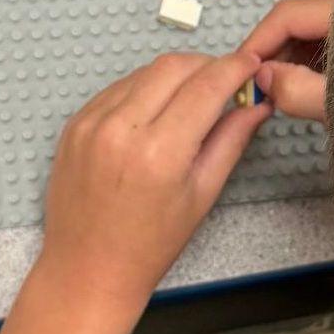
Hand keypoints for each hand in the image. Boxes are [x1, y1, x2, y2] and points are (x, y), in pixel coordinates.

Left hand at [38, 49, 271, 309]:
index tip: (252, 64)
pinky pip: (118, 88)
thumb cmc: (151, 244)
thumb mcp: (202, 194)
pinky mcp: (74, 123)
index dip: (235, 68)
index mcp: (160, 152)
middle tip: (226, 81)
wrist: (86, 269)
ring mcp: (91, 122)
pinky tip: (157, 110)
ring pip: (144, 72)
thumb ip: (231, 141)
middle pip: (174, 66)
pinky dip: (145, 88)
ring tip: (193, 97)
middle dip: (207, 65)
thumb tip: (259, 103)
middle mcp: (121, 128)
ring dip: (175, 75)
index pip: (207, 85)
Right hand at [238, 0, 333, 121]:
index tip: (241, 73)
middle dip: (275, 53)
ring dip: (293, 59)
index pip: (288, 15)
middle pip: (300, 20)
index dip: (258, 43)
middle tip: (260, 89)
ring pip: (313, 30)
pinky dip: (313, 61)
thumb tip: (264, 77)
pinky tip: (309, 86)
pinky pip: (332, 40)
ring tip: (282, 91)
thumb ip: (300, 91)